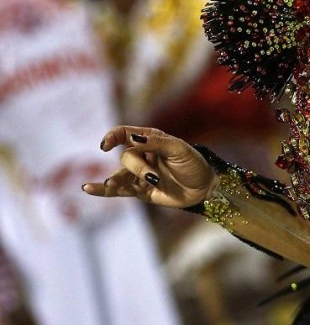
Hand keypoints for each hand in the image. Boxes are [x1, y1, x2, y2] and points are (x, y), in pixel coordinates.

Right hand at [82, 126, 216, 209]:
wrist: (205, 188)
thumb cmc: (194, 164)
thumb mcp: (179, 149)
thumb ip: (156, 143)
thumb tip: (132, 137)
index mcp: (150, 139)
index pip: (124, 133)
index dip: (113, 137)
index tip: (106, 145)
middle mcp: (142, 154)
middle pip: (127, 158)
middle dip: (138, 168)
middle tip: (155, 177)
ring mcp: (140, 174)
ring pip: (121, 175)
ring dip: (117, 180)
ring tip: (111, 183)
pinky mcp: (141, 191)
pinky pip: (119, 190)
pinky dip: (104, 190)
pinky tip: (88, 189)